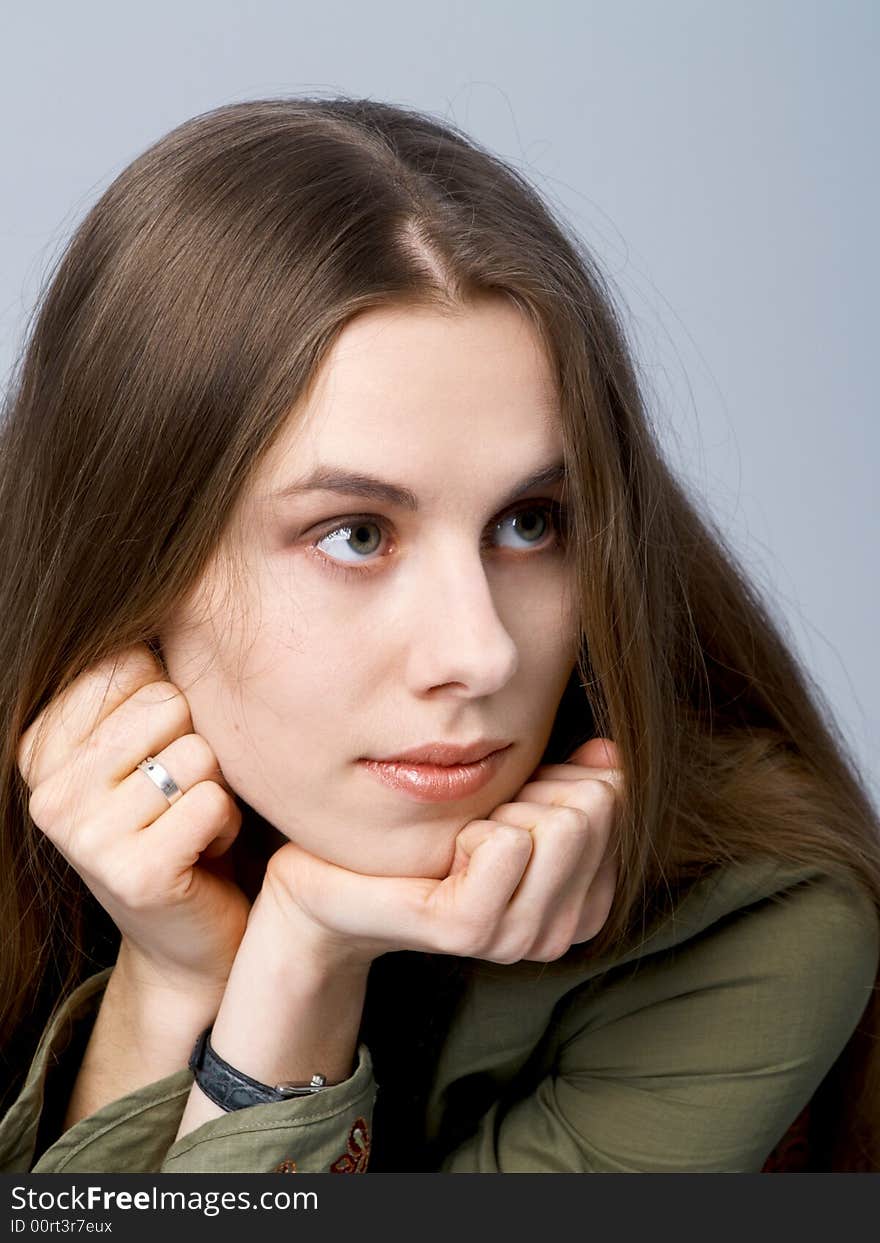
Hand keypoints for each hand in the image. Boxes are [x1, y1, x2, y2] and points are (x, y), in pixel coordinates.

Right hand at [16, 642, 250, 993]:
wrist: (187, 937)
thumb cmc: (175, 821)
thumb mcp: (142, 743)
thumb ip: (140, 680)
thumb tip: (170, 589)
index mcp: (40, 745)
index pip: (129, 664)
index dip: (170, 702)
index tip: (153, 754)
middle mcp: (47, 790)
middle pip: (167, 702)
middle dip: (196, 744)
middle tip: (178, 797)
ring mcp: (83, 836)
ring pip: (197, 751)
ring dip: (216, 787)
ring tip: (190, 823)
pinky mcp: (134, 874)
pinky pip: (214, 800)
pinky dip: (227, 823)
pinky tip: (204, 852)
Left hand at [257, 736, 621, 968]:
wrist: (337, 878)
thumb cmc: (429, 831)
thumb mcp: (514, 800)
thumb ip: (571, 780)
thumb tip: (609, 751)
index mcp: (584, 901)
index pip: (617, 800)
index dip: (562, 780)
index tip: (514, 804)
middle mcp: (562, 930)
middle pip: (594, 809)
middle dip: (534, 791)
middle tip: (481, 821)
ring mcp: (519, 937)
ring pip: (561, 825)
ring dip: (503, 809)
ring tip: (464, 836)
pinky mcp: (471, 930)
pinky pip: (508, 844)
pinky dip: (472, 827)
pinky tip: (446, 850)